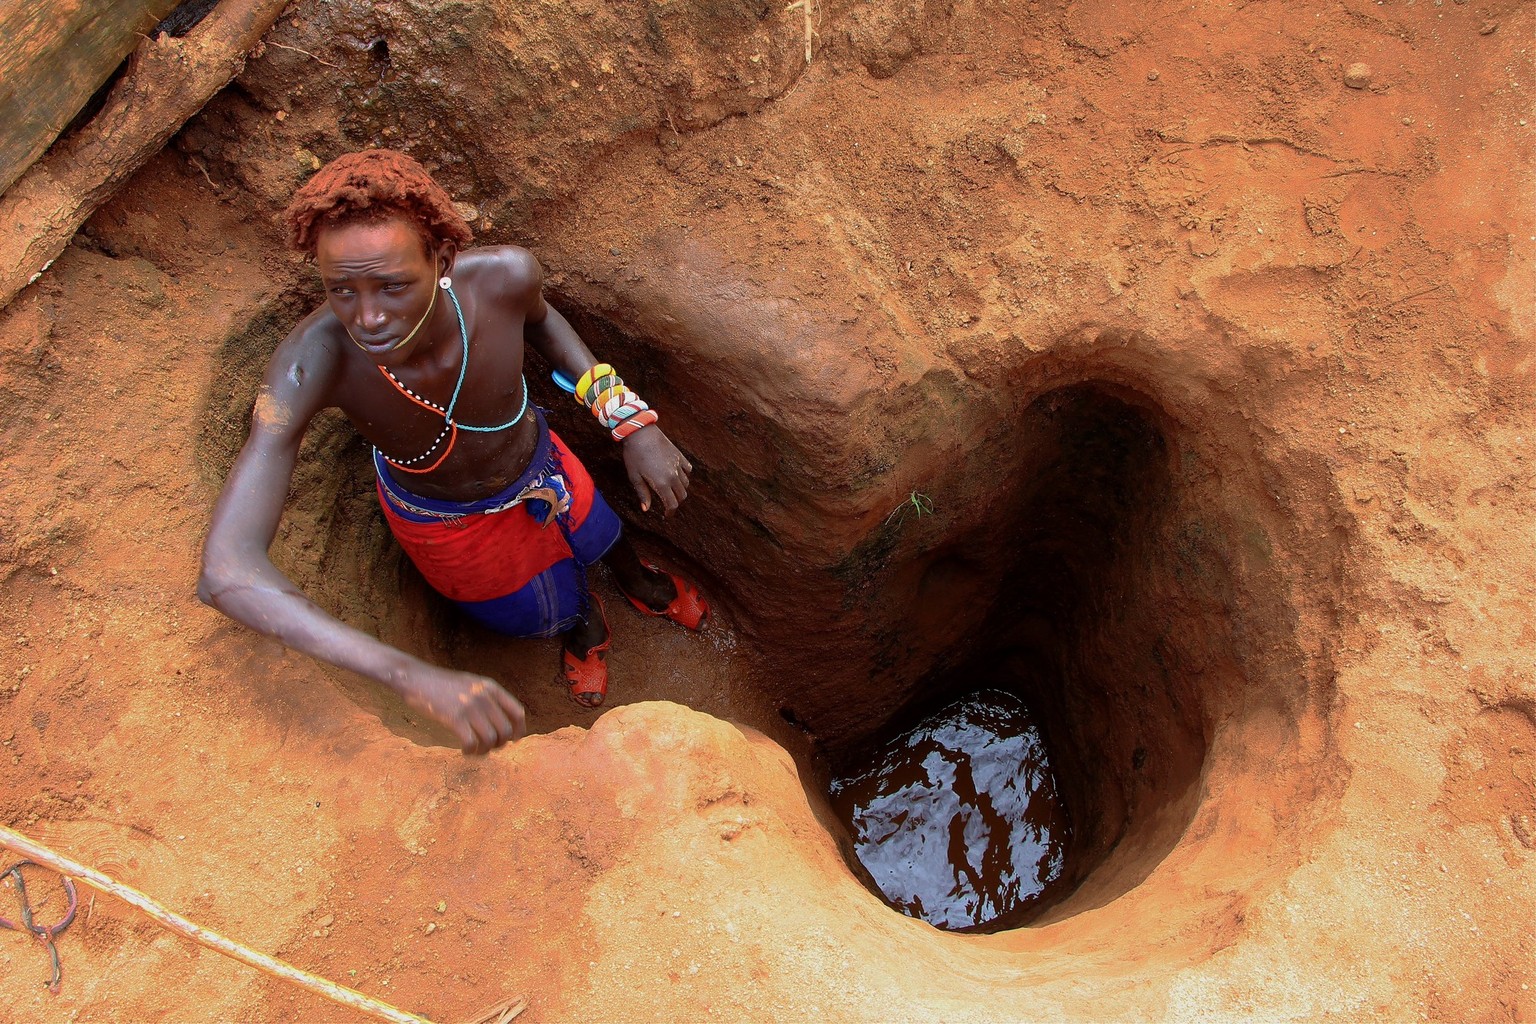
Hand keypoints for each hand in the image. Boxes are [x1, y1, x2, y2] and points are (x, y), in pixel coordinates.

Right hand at [395, 663, 525, 753]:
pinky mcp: (454, 718)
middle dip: (499, 744)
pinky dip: (470, 751)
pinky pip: (472, 743)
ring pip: (490, 740)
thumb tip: (502, 723)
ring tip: (474, 751)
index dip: (519, 730)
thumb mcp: (471, 684)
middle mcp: (484, 696)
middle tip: (487, 747)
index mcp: (491, 687)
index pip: (517, 712)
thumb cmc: (442, 684)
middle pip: (506, 730)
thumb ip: (487, 698)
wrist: (415, 678)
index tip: (514, 741)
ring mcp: (470, 707)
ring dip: (484, 750)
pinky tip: (464, 751)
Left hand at [622, 425, 691, 514]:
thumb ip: (643, 493)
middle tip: (668, 503)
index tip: (666, 515)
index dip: (670, 512)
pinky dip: (685, 476)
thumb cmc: (634, 455)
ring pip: (686, 485)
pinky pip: (688, 471)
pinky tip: (677, 476)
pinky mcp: (680, 456)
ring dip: (680, 490)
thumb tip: (646, 509)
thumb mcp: (635, 477)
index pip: (672, 504)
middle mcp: (673, 476)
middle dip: (676, 502)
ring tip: (671, 490)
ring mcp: (678, 466)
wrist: (641, 433)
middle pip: (681, 496)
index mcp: (662, 484)